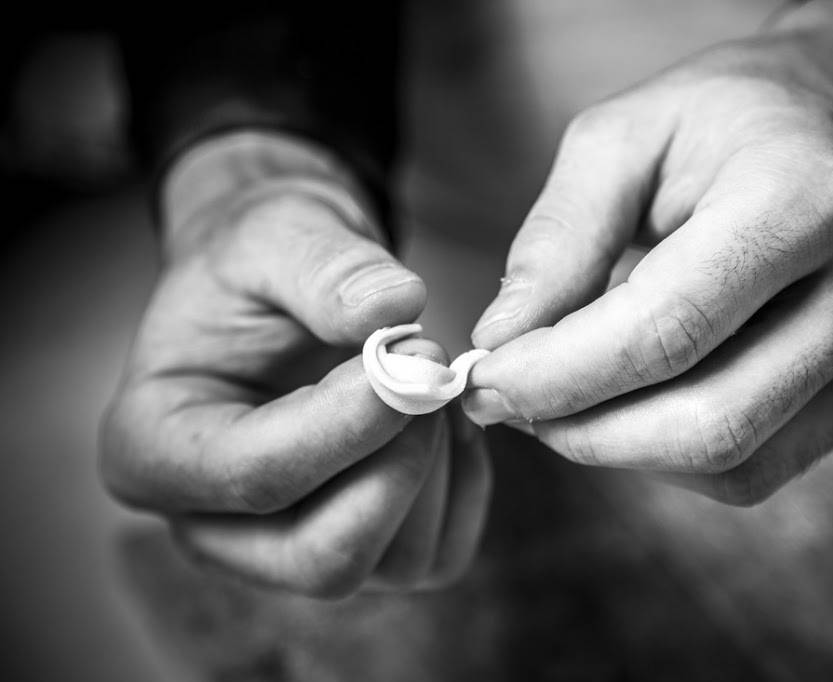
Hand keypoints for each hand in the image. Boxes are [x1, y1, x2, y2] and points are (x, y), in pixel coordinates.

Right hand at [101, 133, 489, 595]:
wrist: (279, 286)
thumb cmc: (257, 265)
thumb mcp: (277, 234)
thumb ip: (327, 268)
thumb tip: (397, 307)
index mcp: (153, 449)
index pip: (257, 475)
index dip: (351, 423)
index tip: (420, 353)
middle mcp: (211, 525)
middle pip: (324, 557)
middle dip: (401, 466)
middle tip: (433, 371)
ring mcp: (286, 550)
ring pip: (392, 564)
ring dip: (440, 472)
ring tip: (436, 382)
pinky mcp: (358, 551)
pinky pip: (434, 554)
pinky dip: (462, 489)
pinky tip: (449, 421)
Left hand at [463, 0, 832, 504]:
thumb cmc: (733, 119)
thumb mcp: (627, 133)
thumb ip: (561, 235)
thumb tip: (502, 339)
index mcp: (804, 200)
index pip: (665, 330)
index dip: (558, 375)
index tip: (483, 380)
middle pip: (708, 425)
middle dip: (583, 433)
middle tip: (512, 402)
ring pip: (735, 467)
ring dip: (623, 451)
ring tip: (569, 397)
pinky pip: (762, 468)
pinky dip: (675, 455)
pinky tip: (642, 400)